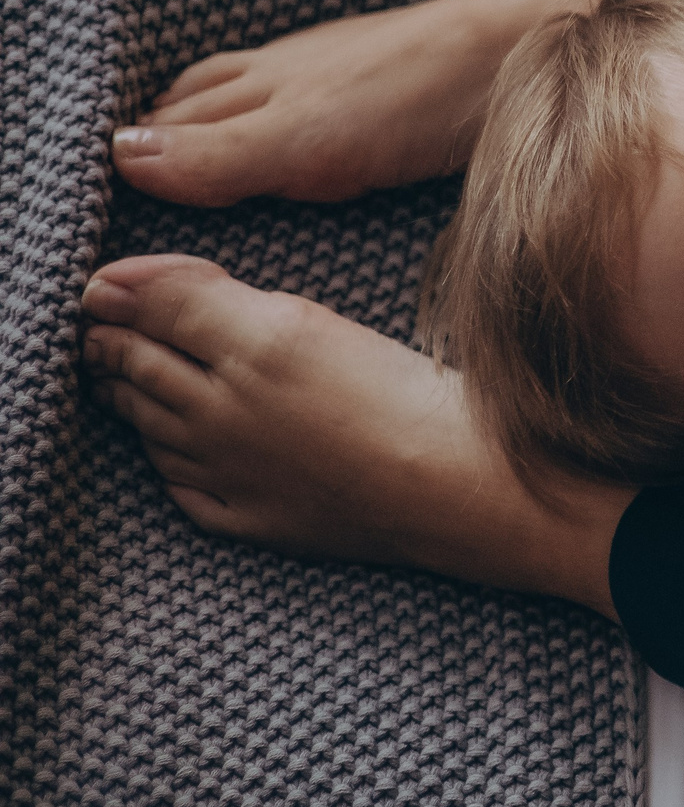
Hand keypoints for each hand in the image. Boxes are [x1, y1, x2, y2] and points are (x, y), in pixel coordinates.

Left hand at [80, 254, 631, 615]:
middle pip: (138, 377)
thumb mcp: (299, 320)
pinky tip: (178, 450)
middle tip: (102, 330)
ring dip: (132, 401)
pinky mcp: (256, 521)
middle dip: (113, 349)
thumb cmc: (400, 394)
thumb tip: (105, 285)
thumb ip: (194, 296)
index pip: (144, 316)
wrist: (458, 487)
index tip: (109, 285)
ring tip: (126, 378)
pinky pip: (188, 490)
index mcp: (230, 358)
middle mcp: (215, 423)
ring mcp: (232, 477)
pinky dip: (170, 464)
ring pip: (153, 432)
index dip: (122, 295)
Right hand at [115, 0, 573, 206]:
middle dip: (164, 126)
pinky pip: (319, 96)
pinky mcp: (398, 84)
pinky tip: (306, 125)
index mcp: (264, 88)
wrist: (527, 47)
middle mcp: (296, 73)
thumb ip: (219, 154)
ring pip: (259, 89)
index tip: (105, 175)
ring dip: (218, 113)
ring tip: (192, 140)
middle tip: (131, 160)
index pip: (175, 120)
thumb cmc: (418, 91)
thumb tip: (122, 157)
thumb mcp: (306, 139)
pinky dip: (284, 112)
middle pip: (207, 97)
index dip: (138, 146)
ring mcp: (347, 72)